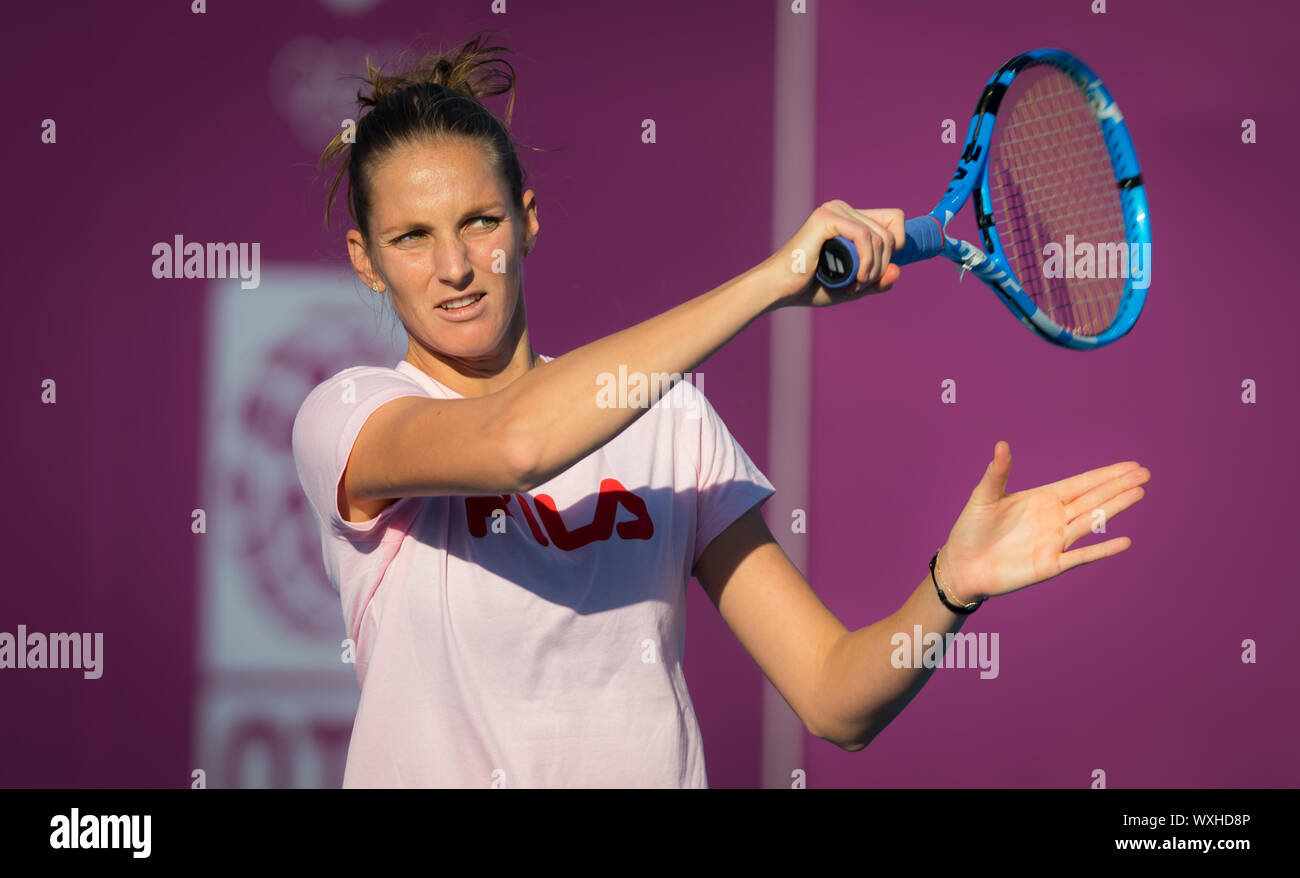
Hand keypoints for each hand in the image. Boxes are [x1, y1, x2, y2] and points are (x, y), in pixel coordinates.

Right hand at [762, 201, 905, 308]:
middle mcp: (842, 208)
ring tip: (854, 287)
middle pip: (890, 233)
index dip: (895, 247)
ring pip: (880, 237)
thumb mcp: (852, 287)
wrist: (778, 289)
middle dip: (883, 266)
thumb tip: (898, 271)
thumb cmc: (809, 288)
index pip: (894, 220)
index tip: (875, 273)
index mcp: (849, 217)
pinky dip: (866, 262)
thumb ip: (876, 281)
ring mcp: (834, 210)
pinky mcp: (827, 218)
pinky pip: (864, 236)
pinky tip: (856, 278)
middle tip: (859, 286)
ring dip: (874, 269)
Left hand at [939, 441, 1150, 603]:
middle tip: (1146, 473)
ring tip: (1140, 493)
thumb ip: (997, 473)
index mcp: (1041, 500)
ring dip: (1115, 508)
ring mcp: (1055, 542)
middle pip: (1093, 499)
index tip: (1130, 465)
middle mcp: (1053, 519)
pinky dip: (1102, 550)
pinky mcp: (1050, 565)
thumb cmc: (971, 530)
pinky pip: (1081, 556)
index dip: (1104, 475)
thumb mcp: (983, 497)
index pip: (1080, 484)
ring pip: (1091, 522)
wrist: (962, 566)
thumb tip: (1001, 444)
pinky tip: (1125, 542)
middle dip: (1118, 486)